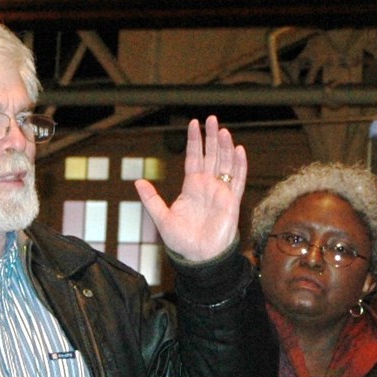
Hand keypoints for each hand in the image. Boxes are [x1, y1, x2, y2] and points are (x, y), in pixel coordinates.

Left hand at [133, 117, 247, 264]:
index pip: (194, 158)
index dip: (194, 141)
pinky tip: (239, 150)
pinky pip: (237, 180)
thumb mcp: (161, 218)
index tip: (193, 123)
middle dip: (211, 137)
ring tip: (223, 131)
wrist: (199, 258)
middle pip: (211, 156)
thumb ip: (151, 199)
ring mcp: (220, 192)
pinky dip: (239, 165)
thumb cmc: (181, 241)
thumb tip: (138, 181)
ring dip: (225, 147)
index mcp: (191, 187)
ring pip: (225, 164)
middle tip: (212, 119)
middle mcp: (207, 186)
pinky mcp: (231, 202)